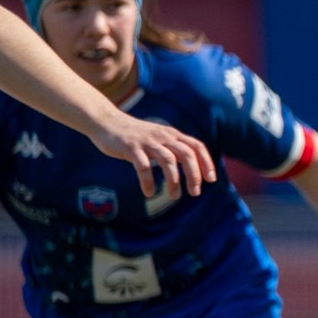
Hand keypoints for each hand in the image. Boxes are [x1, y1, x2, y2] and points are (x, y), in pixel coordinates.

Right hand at [89, 115, 213, 198]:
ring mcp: (147, 142)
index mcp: (172, 135)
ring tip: (174, 196)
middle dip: (194, 175)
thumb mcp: (159, 138)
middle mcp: (163, 137)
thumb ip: (173, 149)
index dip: (207, 163)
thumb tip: (191, 168)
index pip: (197, 146)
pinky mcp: (130, 147)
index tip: (211, 180)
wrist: (106, 121)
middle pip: (186, 155)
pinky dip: (148, 181)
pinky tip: (148, 193)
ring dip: (174, 181)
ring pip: (168, 161)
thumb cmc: (135, 135)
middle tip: (194, 192)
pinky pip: (143, 167)